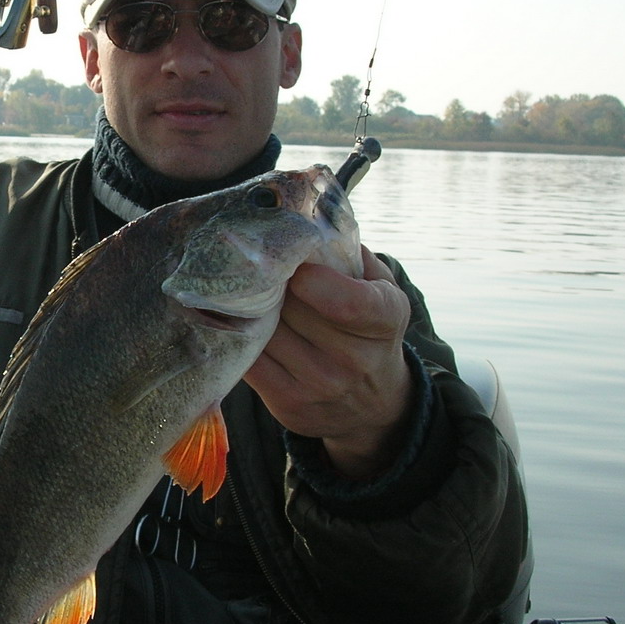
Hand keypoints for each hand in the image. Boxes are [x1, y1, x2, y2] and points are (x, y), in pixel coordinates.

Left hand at [244, 247, 415, 479]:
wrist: (372, 404)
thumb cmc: (368, 329)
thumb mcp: (380, 288)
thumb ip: (350, 254)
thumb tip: (302, 219)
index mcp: (384, 319)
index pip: (348, 302)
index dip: (312, 280)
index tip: (296, 268)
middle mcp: (356, 360)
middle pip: (292, 310)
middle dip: (272, 287)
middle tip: (259, 270)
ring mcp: (320, 386)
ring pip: (265, 332)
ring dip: (251, 311)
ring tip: (248, 295)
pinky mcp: (288, 404)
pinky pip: (249, 360)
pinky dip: (240, 338)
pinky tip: (241, 323)